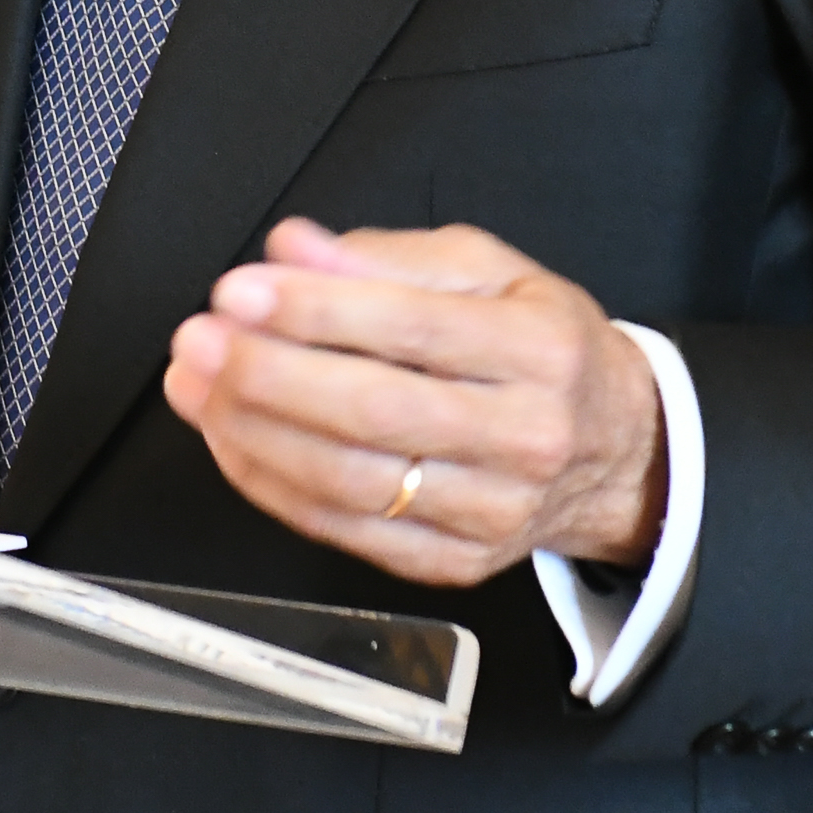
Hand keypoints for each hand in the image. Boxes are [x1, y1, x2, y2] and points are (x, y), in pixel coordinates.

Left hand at [162, 219, 666, 589]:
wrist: (618, 453)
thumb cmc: (542, 347)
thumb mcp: (489, 271)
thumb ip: (387, 257)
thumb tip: (294, 248)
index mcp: (538, 350)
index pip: (412, 327)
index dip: (317, 309)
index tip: (241, 289)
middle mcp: (524, 436)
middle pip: (375, 411)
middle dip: (269, 373)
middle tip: (198, 339)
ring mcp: (490, 512)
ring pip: (351, 480)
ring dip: (254, 432)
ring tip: (194, 385)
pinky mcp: (453, 564)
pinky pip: (345, 530)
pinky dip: (274, 485)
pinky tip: (232, 439)